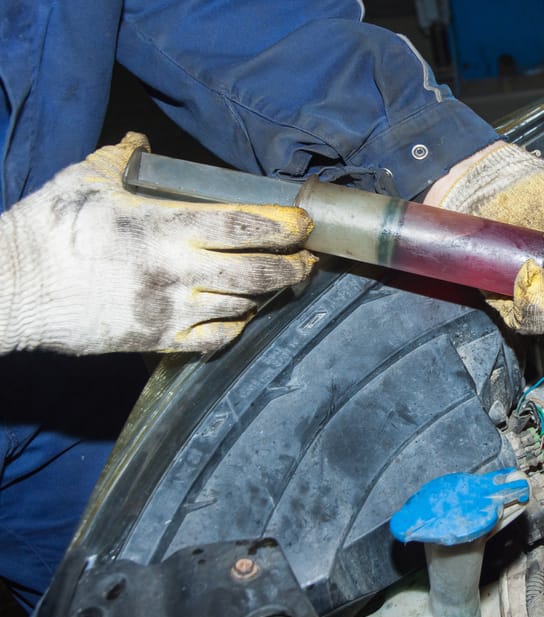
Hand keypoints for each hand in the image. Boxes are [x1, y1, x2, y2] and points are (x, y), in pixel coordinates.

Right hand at [0, 133, 315, 353]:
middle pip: (260, 273)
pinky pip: (215, 340)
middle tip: (309, 259)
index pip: (245, 226)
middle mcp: (179, 273)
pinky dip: (236, 327)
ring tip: (279, 282)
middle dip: (295, 266)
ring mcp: (172, 311)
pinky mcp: (157, 341)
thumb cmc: (47, 228)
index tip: (305, 224)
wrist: (10, 287)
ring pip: (243, 307)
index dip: (284, 226)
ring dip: (268, 294)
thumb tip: (139, 144)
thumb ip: (123, 160)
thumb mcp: (86, 179)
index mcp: (167, 228)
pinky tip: (240, 315)